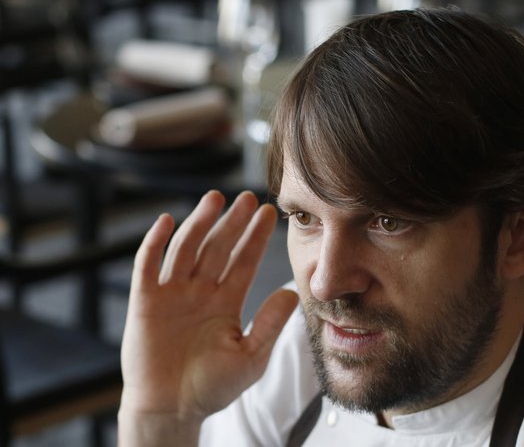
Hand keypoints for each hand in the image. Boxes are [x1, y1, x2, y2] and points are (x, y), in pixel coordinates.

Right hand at [119, 191, 297, 442]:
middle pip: (218, 248)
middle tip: (248, 197)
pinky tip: (167, 221)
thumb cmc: (212, 387)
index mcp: (226, 302)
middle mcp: (200, 292)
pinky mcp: (145, 301)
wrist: (172, 409)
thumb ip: (269, 325)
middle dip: (232, 223)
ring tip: (215, 198)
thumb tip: (293, 294)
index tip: (270, 214)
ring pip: (186, 249)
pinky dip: (154, 243)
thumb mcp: (250, 356)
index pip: (244, 262)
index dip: (256, 238)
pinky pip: (148, 266)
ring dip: (199, 223)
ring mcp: (172, 294)